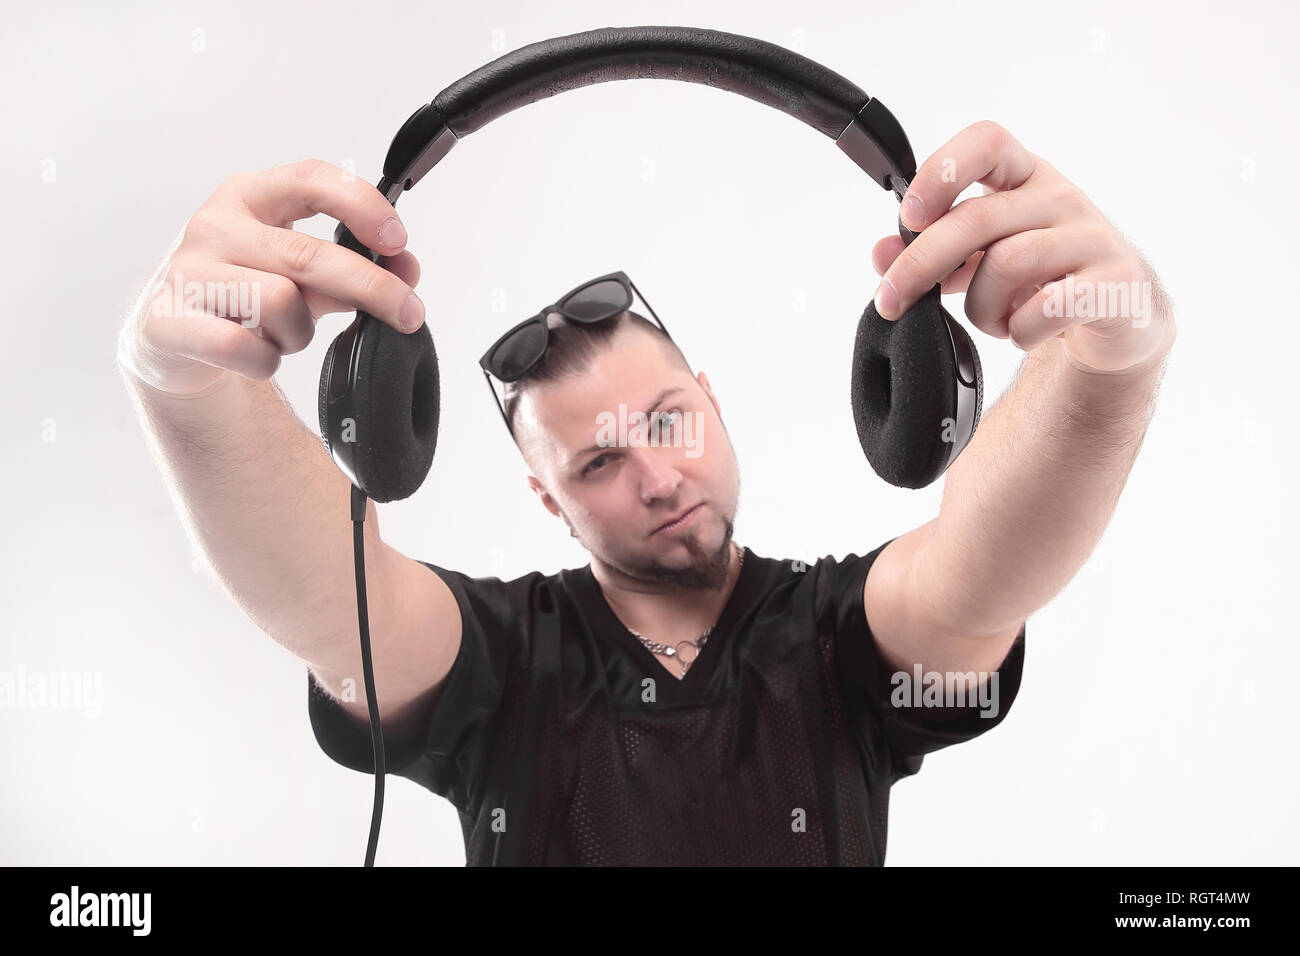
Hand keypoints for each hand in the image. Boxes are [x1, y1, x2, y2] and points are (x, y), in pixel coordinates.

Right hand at [117, 158, 423, 395]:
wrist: (173, 339)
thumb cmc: (245, 293)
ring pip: (281, 303)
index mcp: (248, 197)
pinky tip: (259, 355)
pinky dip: (267, 360)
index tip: (396, 240)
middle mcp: (214, 226)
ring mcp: (186, 272)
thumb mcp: (300, 273)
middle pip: (310, 255)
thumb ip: (352, 267)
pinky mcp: (167, 321)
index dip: (360, 205)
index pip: (310, 180)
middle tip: (409, 313)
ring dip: (301, 331)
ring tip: (285, 334)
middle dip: (372, 288)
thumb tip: (406, 271)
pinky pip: (246, 348)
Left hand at [871, 121, 1175, 374]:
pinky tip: (1023, 332)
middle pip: (978, 219)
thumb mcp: (983, 259)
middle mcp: (1061, 198)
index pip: (987, 143)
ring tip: (992, 320)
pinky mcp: (1116, 283)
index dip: (941, 171)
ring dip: (981, 307)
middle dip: (921, 265)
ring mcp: (1093, 238)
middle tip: (892, 301)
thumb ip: (932, 252)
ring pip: (1007, 264)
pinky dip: (1020, 329)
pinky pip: (1047, 307)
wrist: (1123, 316)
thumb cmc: (1045, 277)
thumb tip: (882, 255)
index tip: (910, 216)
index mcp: (1026, 178)